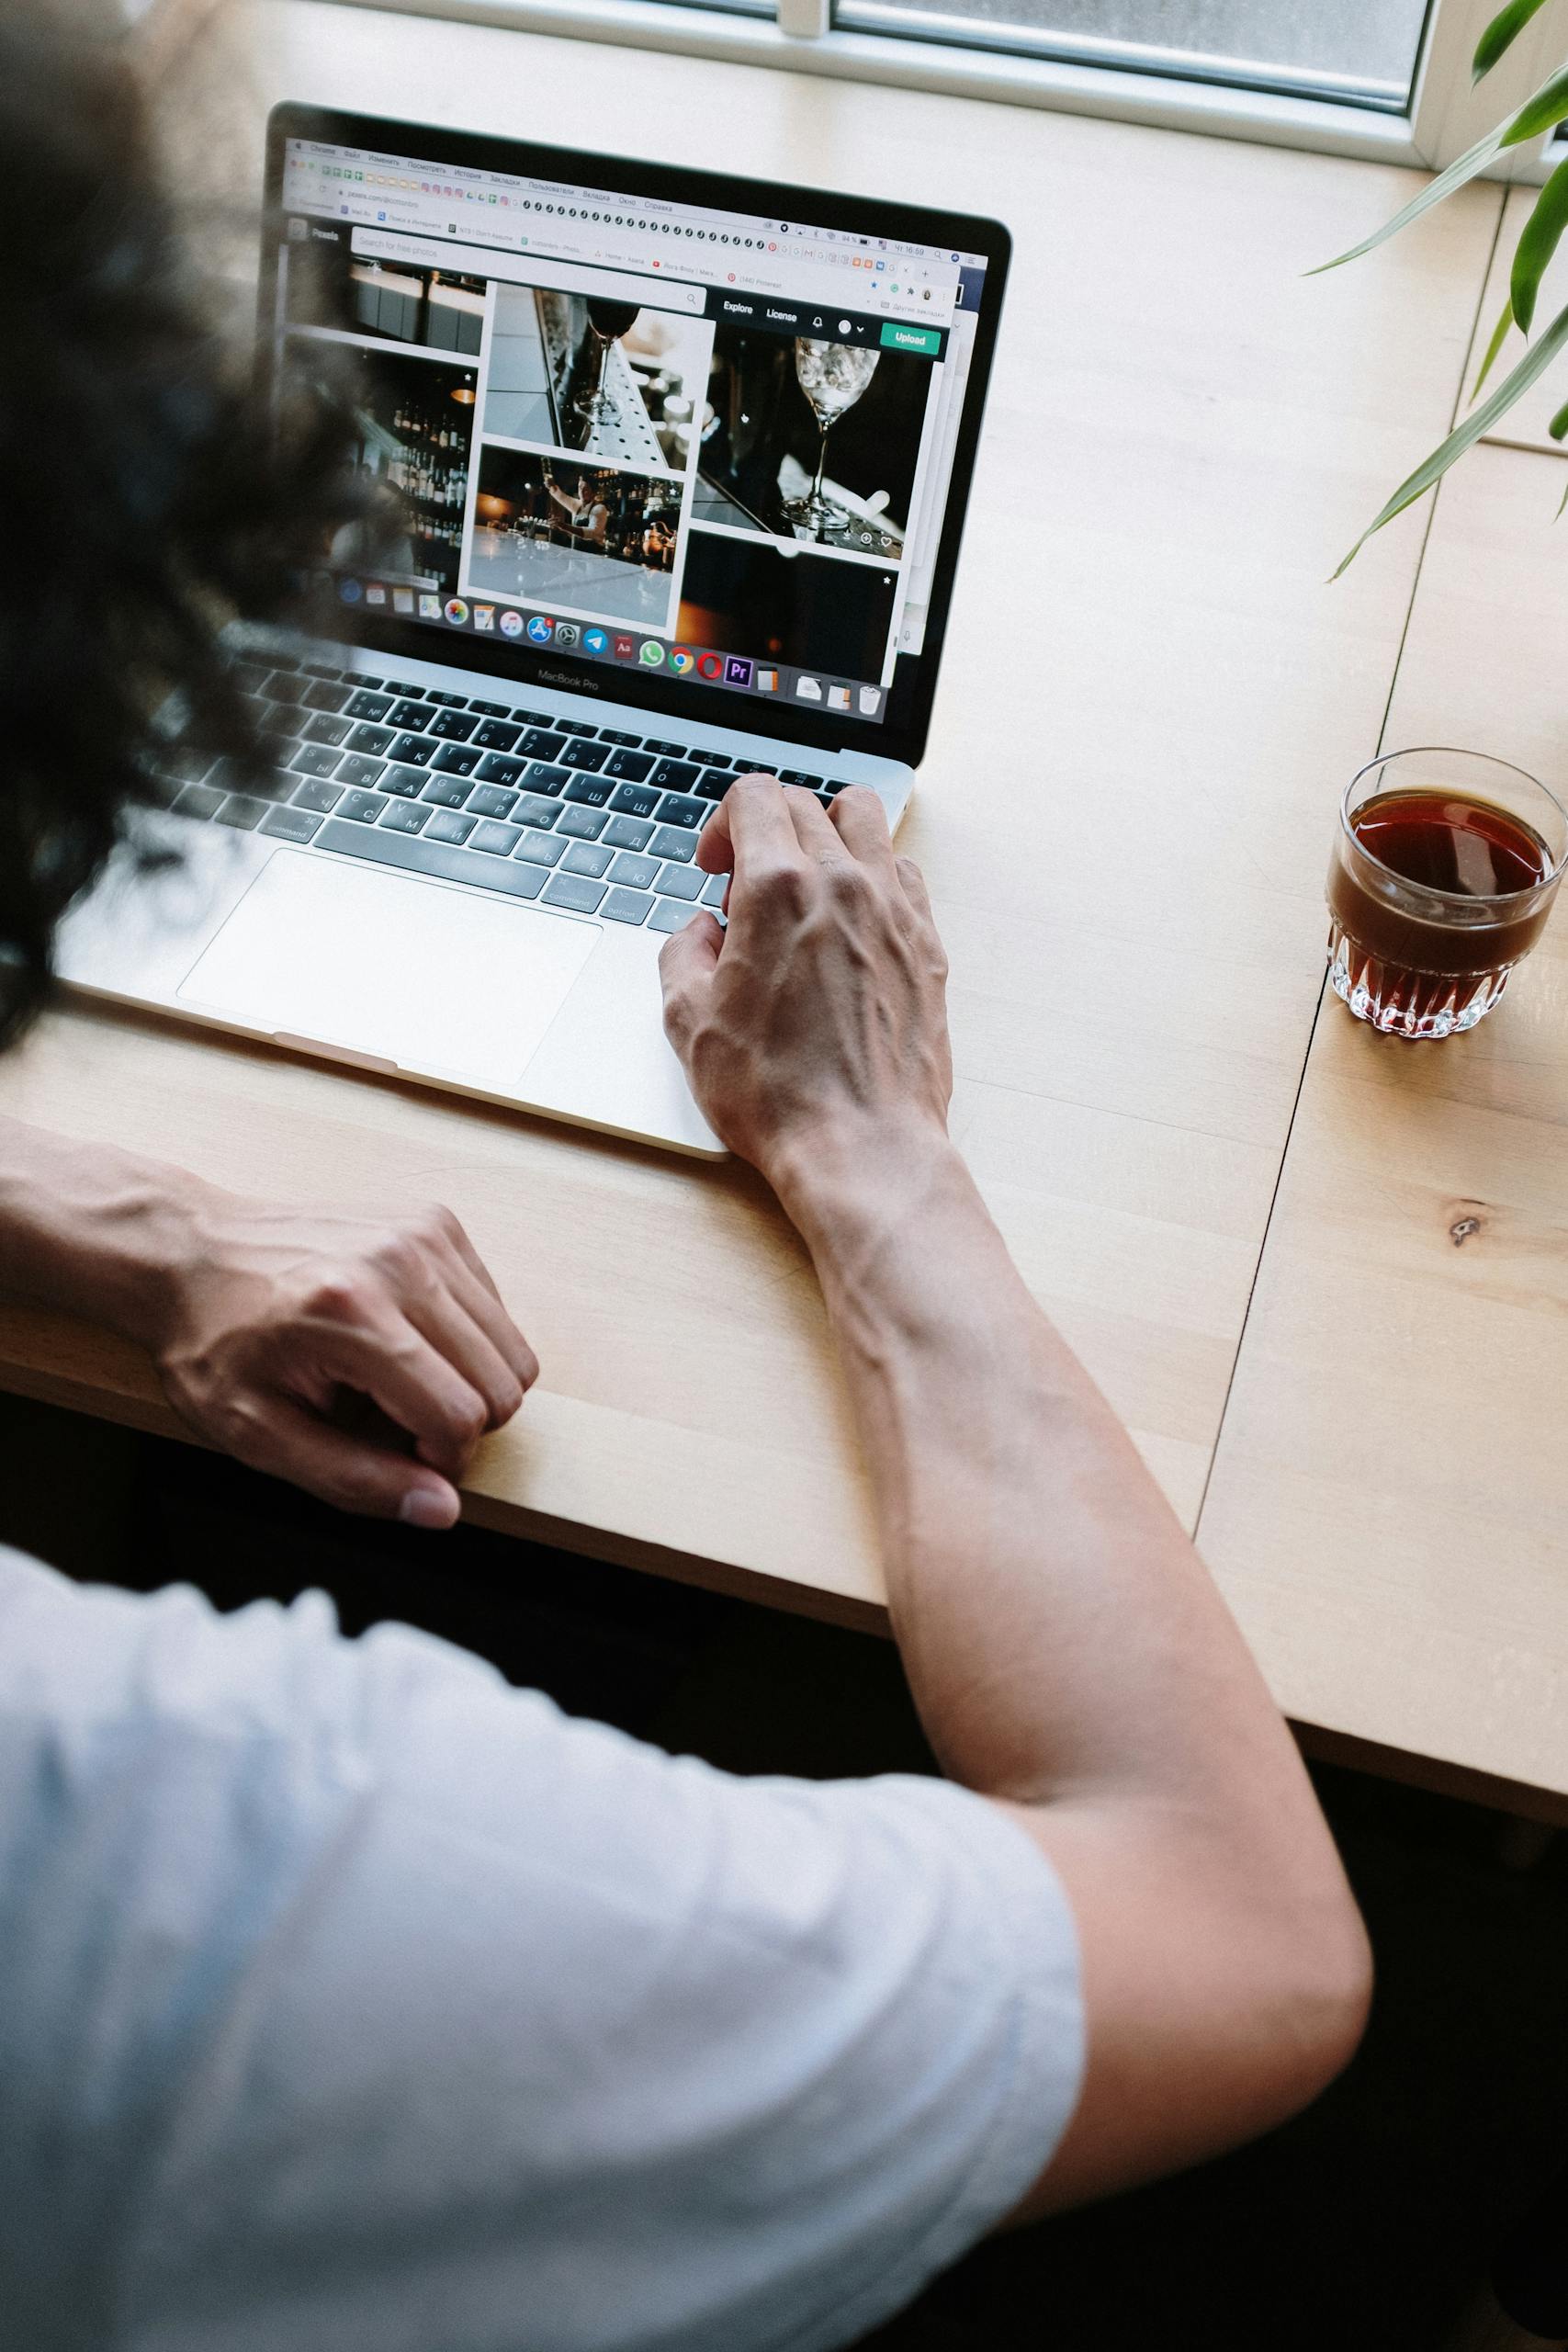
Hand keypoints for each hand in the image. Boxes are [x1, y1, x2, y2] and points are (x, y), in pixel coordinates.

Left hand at [150, 1196, 537, 1526]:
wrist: (188, 1251)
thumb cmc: (213, 1343)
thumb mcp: (257, 1433)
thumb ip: (353, 1479)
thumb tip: (441, 1508)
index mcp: (351, 1315)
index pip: (459, 1417)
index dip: (439, 1462)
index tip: (397, 1459)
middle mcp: (400, 1263)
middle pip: (501, 1383)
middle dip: (460, 1425)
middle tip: (394, 1423)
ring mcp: (423, 1234)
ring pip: (511, 1349)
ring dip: (468, 1384)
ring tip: (397, 1381)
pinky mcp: (436, 1222)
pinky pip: (495, 1311)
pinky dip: (465, 1341)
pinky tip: (405, 1340)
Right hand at [658, 776, 952, 1190]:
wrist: (860, 1145)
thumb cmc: (777, 1093)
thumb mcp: (688, 1023)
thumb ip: (682, 955)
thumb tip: (700, 933)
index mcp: (778, 888)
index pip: (756, 795)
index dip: (724, 822)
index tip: (715, 867)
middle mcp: (844, 883)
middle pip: (807, 804)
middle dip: (766, 833)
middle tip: (747, 896)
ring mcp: (893, 911)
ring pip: (867, 820)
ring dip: (828, 836)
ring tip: (805, 891)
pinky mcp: (926, 946)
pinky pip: (903, 874)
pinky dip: (872, 879)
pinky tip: (849, 927)